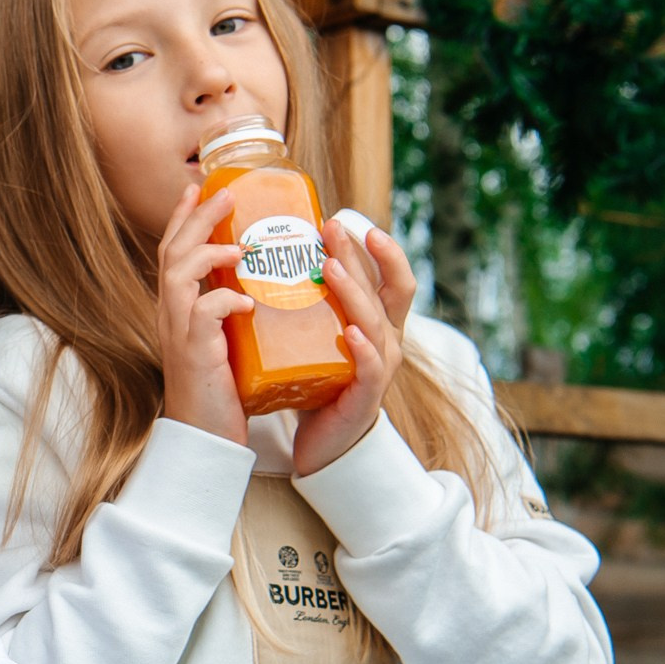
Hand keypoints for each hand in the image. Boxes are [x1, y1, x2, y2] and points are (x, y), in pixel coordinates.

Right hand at [152, 184, 253, 445]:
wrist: (205, 437)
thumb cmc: (221, 390)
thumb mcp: (226, 341)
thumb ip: (234, 311)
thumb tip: (262, 284)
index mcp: (178, 309)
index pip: (172, 252)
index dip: (182, 218)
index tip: (198, 188)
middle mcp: (171, 315)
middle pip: (172, 252)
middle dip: (196, 218)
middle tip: (224, 195)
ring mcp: (179, 333)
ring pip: (178, 275)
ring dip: (208, 253)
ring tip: (238, 245)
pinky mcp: (194, 353)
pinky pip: (202, 313)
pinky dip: (225, 300)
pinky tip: (247, 301)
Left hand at [292, 216, 415, 476]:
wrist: (322, 442)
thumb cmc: (319, 381)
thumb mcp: (317, 335)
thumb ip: (309, 302)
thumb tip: (271, 256)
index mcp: (378, 322)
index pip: (394, 279)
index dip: (384, 250)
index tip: (353, 222)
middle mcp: (387, 340)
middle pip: (383, 291)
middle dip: (358, 257)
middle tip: (331, 230)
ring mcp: (381, 367)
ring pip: (375, 323)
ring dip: (354, 293)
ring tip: (331, 270)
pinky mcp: (366, 395)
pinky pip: (370, 367)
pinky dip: (362, 349)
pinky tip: (348, 332)